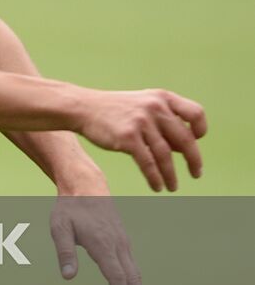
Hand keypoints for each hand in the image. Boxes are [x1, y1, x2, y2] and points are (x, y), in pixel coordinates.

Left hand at [50, 190, 143, 284]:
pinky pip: (132, 267)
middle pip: (132, 280)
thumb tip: (68, 277)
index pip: (116, 276)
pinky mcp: (123, 243)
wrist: (86, 185)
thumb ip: (64, 251)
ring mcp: (123, 243)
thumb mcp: (59, 226)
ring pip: (135, 275)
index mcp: (103, 242)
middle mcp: (118, 244)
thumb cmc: (69, 208)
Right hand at [76, 88, 206, 191]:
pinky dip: (155, 178)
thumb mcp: (143, 105)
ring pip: (166, 155)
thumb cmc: (116, 110)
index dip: (200, 129)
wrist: (84, 107)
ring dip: (172, 175)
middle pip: (185, 139)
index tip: (196, 141)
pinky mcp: (127, 137)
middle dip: (194, 160)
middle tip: (196, 174)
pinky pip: (148, 163)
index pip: (195, 113)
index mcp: (162, 97)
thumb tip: (186, 149)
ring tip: (173, 187)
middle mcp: (154, 107)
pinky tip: (157, 186)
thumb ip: (164, 121)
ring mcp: (141, 122)